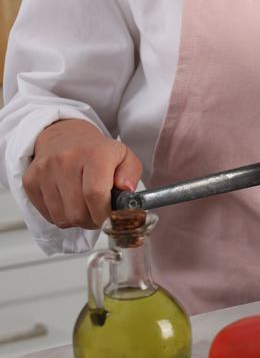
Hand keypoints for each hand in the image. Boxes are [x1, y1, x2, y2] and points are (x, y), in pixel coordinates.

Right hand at [22, 119, 142, 229]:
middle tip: (99, 214)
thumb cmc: (98, 151)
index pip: (95, 194)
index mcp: (94, 154)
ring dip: (77, 220)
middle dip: (93, 221)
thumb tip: (125, 191)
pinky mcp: (30, 181)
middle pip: (78, 212)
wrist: (65, 136)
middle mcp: (66, 160)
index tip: (111, 219)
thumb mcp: (125, 157)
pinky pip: (48, 215)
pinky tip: (69, 202)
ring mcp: (45, 171)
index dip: (104, 214)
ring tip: (85, 207)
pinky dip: (62, 216)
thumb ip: (131, 175)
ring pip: (62, 217)